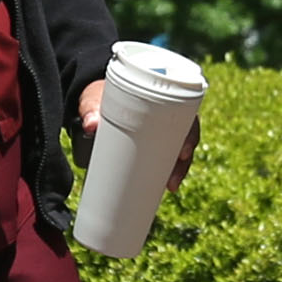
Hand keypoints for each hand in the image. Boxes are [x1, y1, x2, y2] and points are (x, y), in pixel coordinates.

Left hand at [77, 79, 197, 192]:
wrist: (93, 100)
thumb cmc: (99, 96)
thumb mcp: (95, 100)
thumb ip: (91, 109)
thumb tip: (91, 125)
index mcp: (160, 96)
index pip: (186, 114)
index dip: (190, 134)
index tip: (183, 152)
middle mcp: (166, 112)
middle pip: (186, 136)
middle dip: (184, 160)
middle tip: (173, 179)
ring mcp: (160, 128)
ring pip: (178, 148)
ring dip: (179, 168)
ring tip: (171, 186)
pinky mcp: (152, 140)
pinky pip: (168, 155)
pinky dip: (169, 169)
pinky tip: (169, 184)